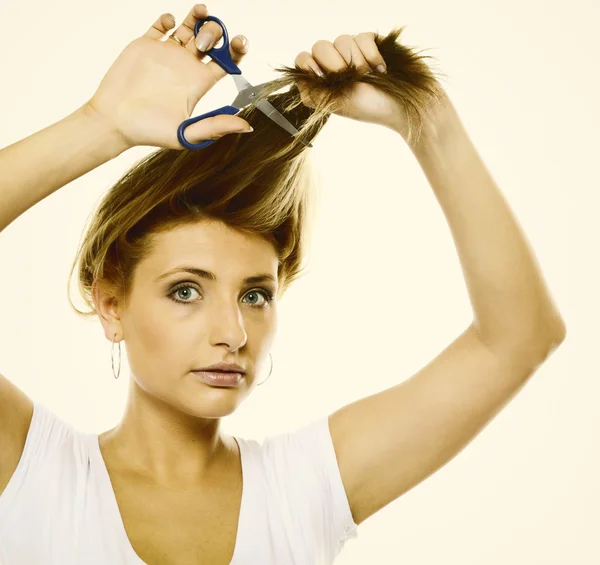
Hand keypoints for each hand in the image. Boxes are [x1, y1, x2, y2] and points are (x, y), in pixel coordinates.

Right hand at [84, 4, 252, 149]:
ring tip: (201, 11)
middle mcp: (185, 67)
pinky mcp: (145, 46)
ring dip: (197, 17)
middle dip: (214, 33)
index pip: (225, 62)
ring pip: (188, 28)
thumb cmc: (149, 132)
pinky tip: (169, 22)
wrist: (114, 122)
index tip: (240, 41)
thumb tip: (247, 127)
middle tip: (202, 43)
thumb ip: (216, 127)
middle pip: (210, 40)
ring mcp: (166, 55)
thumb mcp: (186, 133)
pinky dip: (167, 19)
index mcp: (198, 83)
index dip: (236, 50)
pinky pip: (160, 26)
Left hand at [295, 32, 404, 131]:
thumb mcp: (336, 104)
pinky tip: (381, 68)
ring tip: (369, 77)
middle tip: (353, 80)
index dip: (310, 65)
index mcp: (324, 80)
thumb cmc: (371, 108)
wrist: (404, 105)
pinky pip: (362, 37)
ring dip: (356, 61)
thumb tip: (299, 74)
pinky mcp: (372, 43)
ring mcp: (354, 52)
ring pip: (342, 39)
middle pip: (320, 45)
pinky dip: (371, 54)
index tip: (323, 77)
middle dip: (335, 64)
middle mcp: (336, 64)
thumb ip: (312, 91)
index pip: (303, 59)